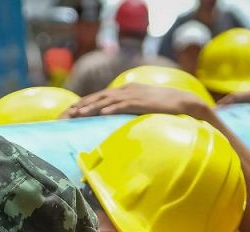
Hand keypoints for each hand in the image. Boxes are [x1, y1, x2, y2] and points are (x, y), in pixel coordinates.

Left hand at [64, 84, 211, 119]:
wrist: (183, 102)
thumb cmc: (163, 107)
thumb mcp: (142, 107)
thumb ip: (129, 111)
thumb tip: (117, 121)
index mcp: (125, 91)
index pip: (100, 96)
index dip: (85, 102)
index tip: (71, 111)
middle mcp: (127, 90)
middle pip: (99, 96)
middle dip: (82, 104)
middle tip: (66, 113)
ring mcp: (134, 94)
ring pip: (107, 99)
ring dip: (91, 105)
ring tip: (78, 113)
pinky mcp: (141, 101)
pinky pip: (123, 104)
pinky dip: (111, 107)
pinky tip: (101, 112)